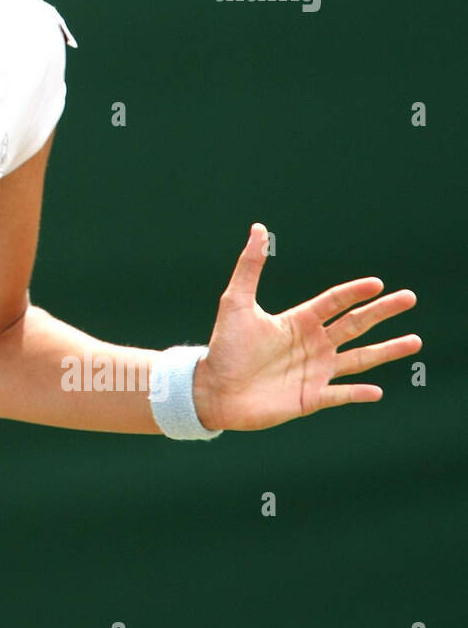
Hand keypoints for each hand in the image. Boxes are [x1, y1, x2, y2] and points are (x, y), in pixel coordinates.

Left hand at [193, 223, 420, 432]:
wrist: (213, 389)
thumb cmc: (224, 346)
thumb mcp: (236, 302)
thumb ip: (249, 267)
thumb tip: (257, 228)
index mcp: (299, 321)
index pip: (334, 302)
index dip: (354, 292)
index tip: (376, 282)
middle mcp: (313, 345)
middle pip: (355, 324)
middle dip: (383, 312)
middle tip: (409, 298)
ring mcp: (315, 372)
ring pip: (359, 359)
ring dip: (386, 350)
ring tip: (415, 340)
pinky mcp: (311, 398)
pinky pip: (341, 395)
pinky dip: (358, 393)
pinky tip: (378, 391)